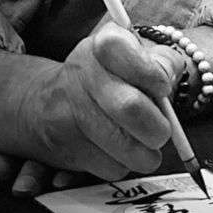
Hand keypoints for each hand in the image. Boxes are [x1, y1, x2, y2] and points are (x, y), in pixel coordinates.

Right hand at [18, 24, 181, 178]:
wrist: (44, 101)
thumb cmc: (105, 77)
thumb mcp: (134, 55)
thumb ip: (162, 61)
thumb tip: (168, 77)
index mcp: (104, 44)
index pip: (127, 52)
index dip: (152, 74)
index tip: (161, 87)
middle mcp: (83, 73)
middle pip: (130, 107)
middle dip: (157, 126)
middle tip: (159, 129)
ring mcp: (70, 111)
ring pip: (125, 147)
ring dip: (145, 153)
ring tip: (140, 142)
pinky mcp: (64, 146)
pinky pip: (112, 168)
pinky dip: (123, 164)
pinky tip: (115, 150)